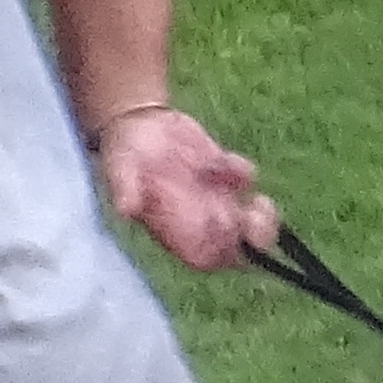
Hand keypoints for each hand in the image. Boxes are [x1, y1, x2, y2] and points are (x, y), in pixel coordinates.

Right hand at [96, 102, 282, 270]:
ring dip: (263, 214)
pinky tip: (226, 158)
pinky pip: (246, 180)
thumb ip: (124, 189)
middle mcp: (201, 219)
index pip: (210, 258)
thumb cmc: (122, 156)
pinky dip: (244, 172)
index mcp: (178, 230)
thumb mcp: (119, 170)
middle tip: (255, 213)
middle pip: (241, 246)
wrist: (136, 124)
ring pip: (251, 220)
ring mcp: (216, 198)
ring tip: (257, 199)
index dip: (227, 254)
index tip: (232, 233)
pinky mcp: (224, 173)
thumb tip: (124, 210)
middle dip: (258, 238)